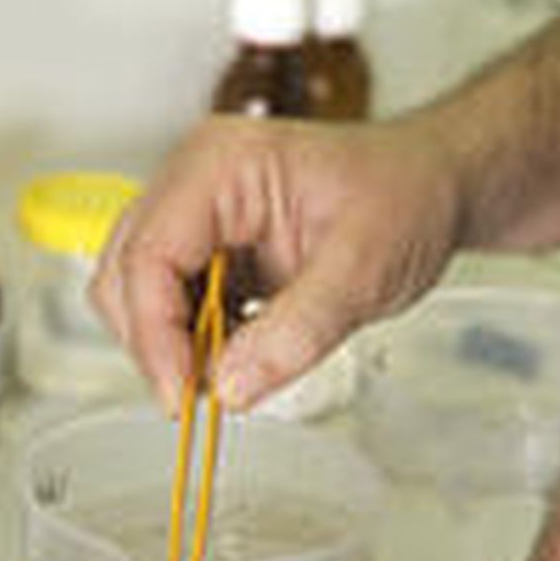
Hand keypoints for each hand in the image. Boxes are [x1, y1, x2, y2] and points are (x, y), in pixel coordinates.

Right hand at [91, 114, 461, 411]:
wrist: (433, 187)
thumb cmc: (406, 197)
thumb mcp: (365, 269)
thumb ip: (298, 331)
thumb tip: (230, 386)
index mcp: (222, 164)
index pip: (149, 252)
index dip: (154, 332)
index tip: (182, 393)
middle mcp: (195, 182)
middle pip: (126, 273)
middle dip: (155, 343)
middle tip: (203, 396)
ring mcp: (198, 214)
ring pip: (138, 292)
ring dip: (172, 344)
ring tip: (232, 372)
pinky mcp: (210, 248)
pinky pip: (173, 303)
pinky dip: (193, 341)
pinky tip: (239, 355)